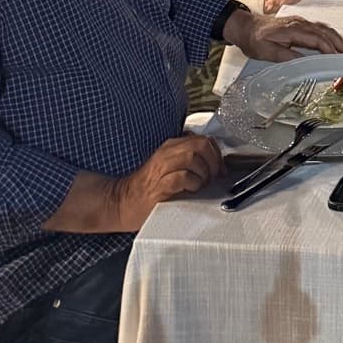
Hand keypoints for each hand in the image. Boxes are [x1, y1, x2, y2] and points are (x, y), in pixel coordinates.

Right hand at [110, 134, 224, 229]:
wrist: (122, 202)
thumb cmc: (148, 189)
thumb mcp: (171, 169)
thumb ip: (190, 162)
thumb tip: (217, 168)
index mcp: (171, 147)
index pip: (204, 140)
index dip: (217, 155)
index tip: (220, 171)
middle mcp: (167, 153)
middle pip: (201, 145)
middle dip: (214, 162)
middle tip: (213, 178)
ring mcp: (162, 168)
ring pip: (193, 156)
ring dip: (204, 173)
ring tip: (200, 185)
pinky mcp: (159, 185)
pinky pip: (182, 177)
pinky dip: (192, 183)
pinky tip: (191, 190)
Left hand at [225, 11, 342, 59]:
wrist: (246, 26)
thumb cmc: (255, 40)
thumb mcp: (267, 52)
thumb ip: (286, 56)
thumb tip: (304, 62)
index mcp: (292, 29)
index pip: (316, 38)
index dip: (329, 48)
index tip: (339, 58)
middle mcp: (300, 23)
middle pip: (325, 32)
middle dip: (340, 43)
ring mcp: (302, 22)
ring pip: (325, 29)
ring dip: (339, 39)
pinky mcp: (301, 24)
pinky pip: (321, 29)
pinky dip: (332, 35)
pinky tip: (338, 41)